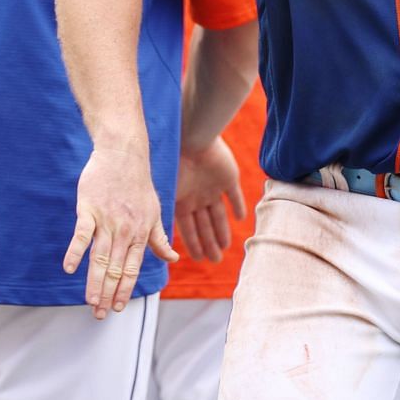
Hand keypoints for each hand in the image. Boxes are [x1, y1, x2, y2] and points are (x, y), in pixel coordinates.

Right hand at [66, 142, 175, 318]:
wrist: (123, 154)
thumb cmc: (138, 183)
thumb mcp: (155, 212)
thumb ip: (160, 238)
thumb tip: (172, 258)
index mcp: (140, 233)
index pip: (131, 269)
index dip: (124, 290)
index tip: (118, 307)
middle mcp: (125, 231)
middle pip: (115, 269)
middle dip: (108, 294)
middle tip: (100, 314)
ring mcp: (107, 220)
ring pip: (100, 258)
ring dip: (95, 282)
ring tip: (90, 301)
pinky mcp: (89, 209)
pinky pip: (82, 234)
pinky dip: (75, 252)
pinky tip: (69, 268)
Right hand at [174, 136, 243, 262]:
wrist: (191, 139)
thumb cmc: (173, 166)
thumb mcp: (166, 196)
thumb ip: (164, 218)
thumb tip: (158, 244)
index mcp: (181, 201)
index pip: (188, 229)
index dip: (194, 245)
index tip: (198, 259)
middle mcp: (196, 196)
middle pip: (204, 225)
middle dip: (208, 243)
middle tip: (214, 260)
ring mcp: (212, 187)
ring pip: (219, 215)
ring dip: (222, 231)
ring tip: (225, 247)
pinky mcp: (228, 177)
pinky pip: (235, 196)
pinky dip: (238, 206)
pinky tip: (240, 219)